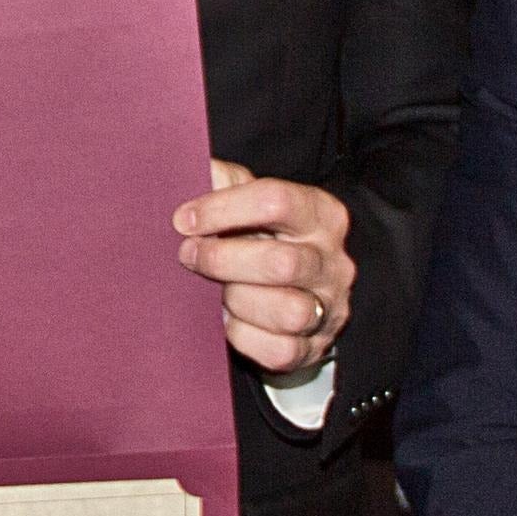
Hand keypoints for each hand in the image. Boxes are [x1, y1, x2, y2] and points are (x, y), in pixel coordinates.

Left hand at [174, 161, 353, 376]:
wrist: (295, 293)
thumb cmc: (265, 238)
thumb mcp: (251, 202)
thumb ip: (226, 181)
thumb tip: (192, 165)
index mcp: (321, 214)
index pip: (276, 200)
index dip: (222, 209)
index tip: (183, 219)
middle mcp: (333, 261)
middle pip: (281, 263)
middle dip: (223, 260)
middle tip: (188, 255)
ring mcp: (329, 307)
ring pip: (287, 311)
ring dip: (239, 300)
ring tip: (219, 291)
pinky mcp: (314, 347)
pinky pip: (278, 349)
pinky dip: (245, 336)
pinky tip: (231, 319)